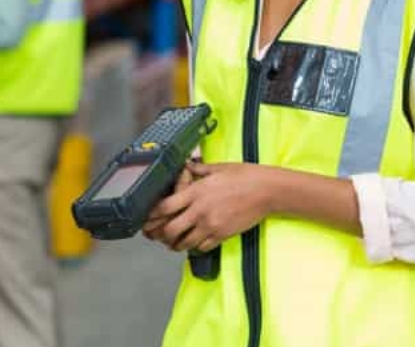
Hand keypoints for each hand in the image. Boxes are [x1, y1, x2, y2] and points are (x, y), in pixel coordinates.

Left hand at [142, 163, 274, 253]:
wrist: (266, 190)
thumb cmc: (245, 176)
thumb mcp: (218, 168)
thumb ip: (199, 169)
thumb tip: (187, 166)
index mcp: (196, 192)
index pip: (164, 207)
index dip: (152, 215)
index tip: (147, 217)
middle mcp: (200, 210)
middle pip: (170, 229)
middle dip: (160, 234)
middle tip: (158, 234)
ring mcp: (210, 225)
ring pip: (184, 243)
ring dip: (176, 244)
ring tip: (173, 242)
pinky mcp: (222, 235)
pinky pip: (201, 247)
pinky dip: (195, 247)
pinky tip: (194, 242)